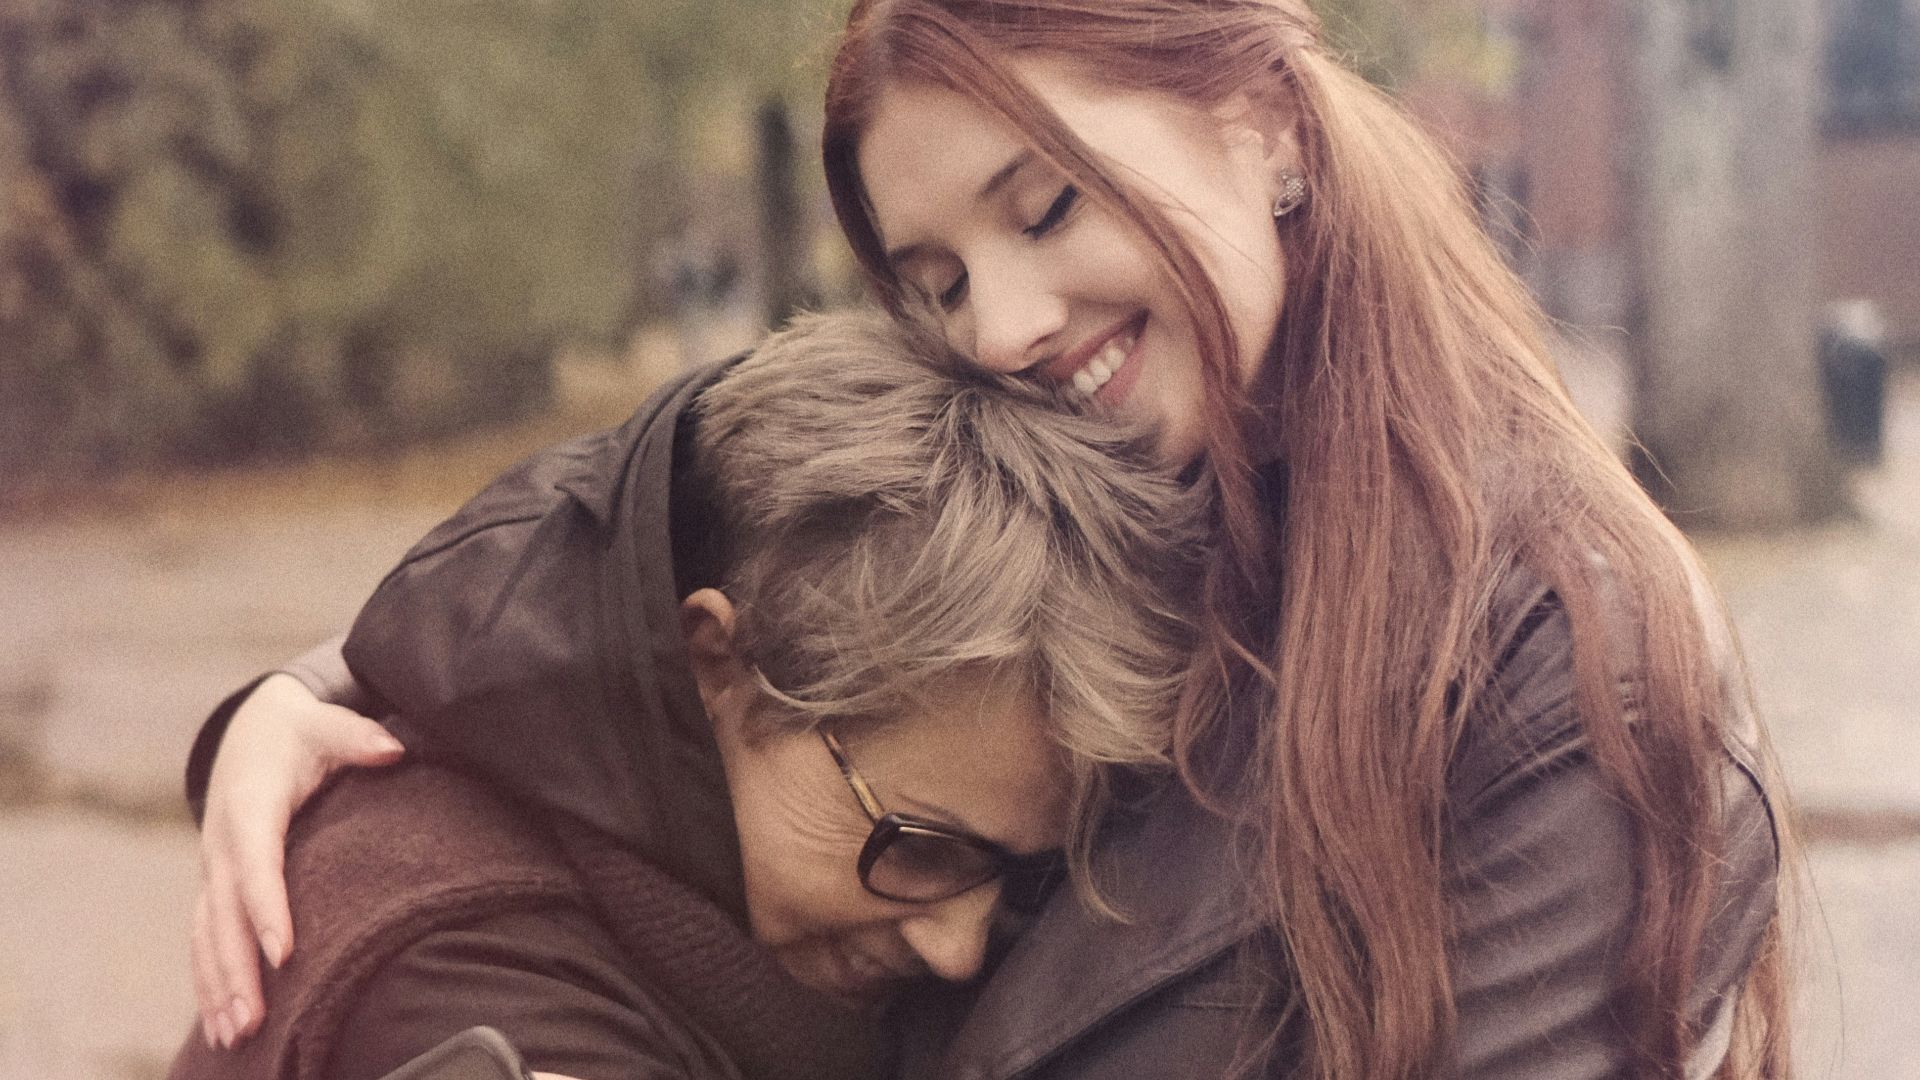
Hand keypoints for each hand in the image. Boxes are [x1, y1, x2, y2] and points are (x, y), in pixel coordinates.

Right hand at [192, 673, 404, 1048]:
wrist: (251, 730)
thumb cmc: (299, 733)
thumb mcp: (326, 724)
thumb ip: (359, 736)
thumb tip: (393, 748)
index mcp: (251, 806)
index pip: (257, 863)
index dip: (267, 907)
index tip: (284, 952)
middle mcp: (223, 842)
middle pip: (226, 914)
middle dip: (238, 969)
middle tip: (255, 1020)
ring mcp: (214, 868)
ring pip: (209, 935)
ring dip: (219, 986)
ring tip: (238, 1035)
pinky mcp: (215, 885)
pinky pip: (205, 938)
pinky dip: (209, 981)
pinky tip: (221, 1025)